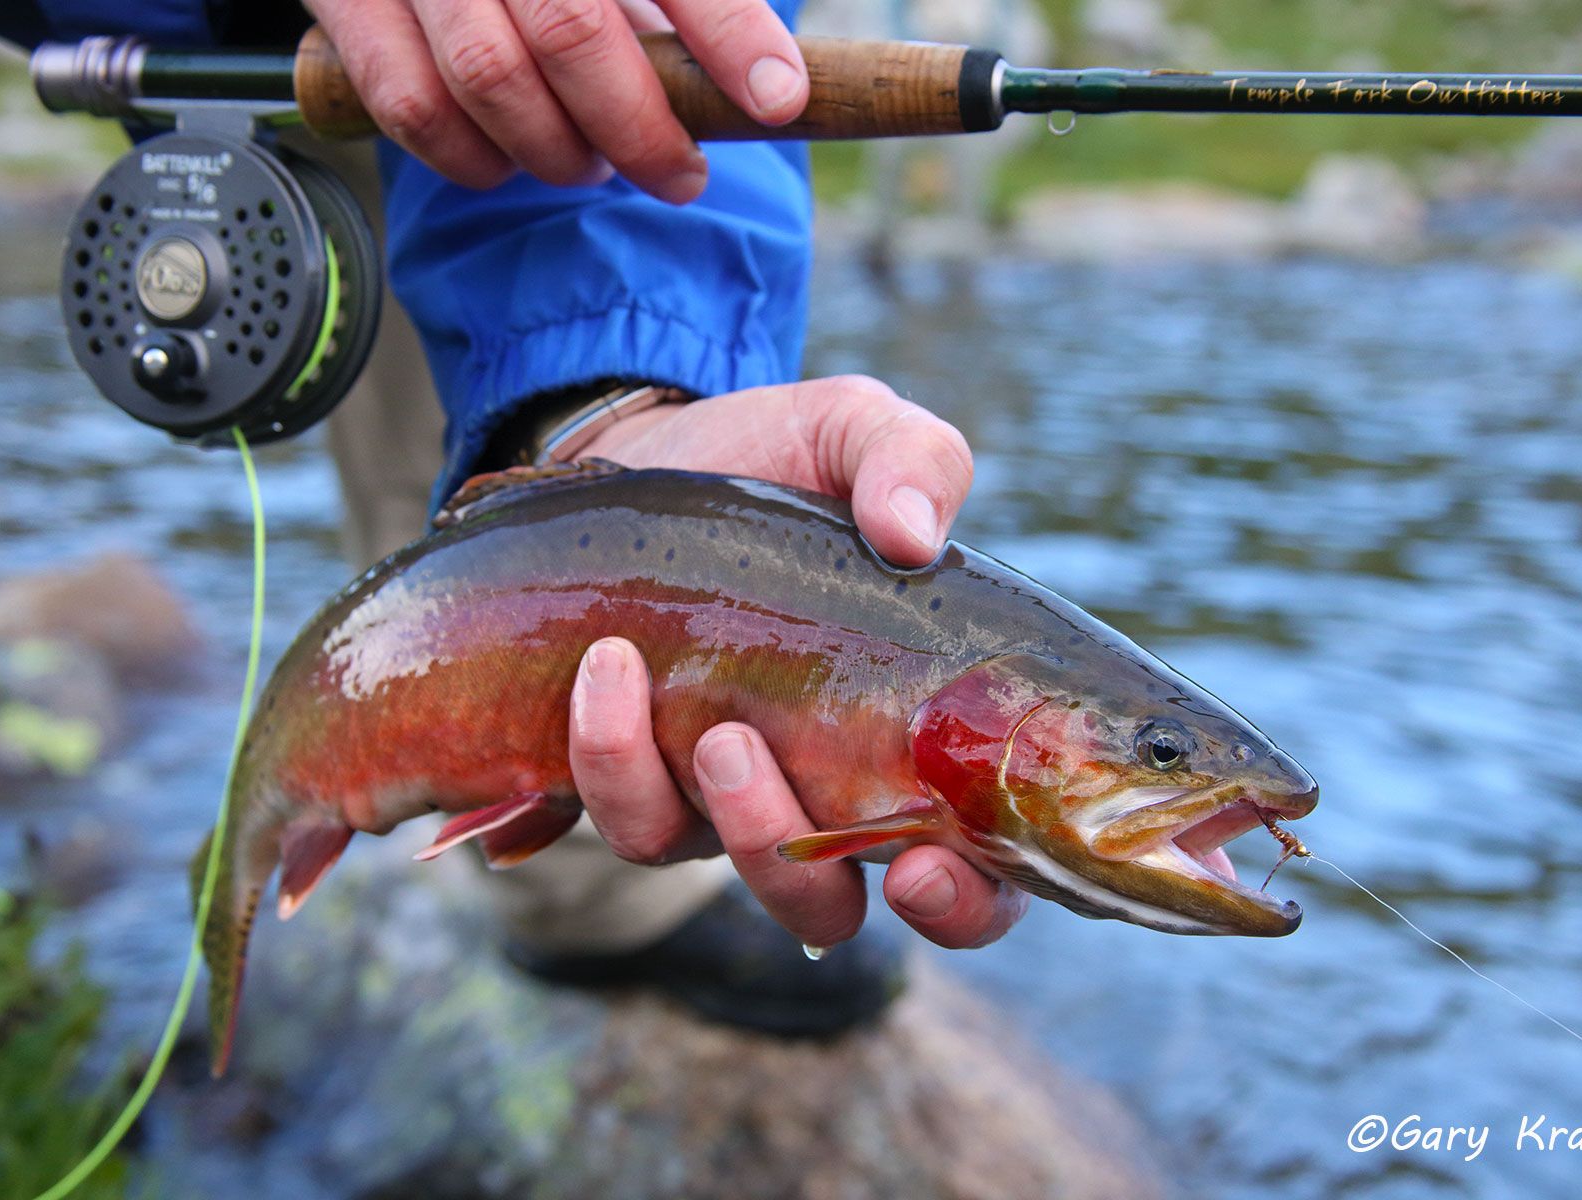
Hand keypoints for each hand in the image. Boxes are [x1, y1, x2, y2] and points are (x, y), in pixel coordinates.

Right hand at [307, 0, 807, 200]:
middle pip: (573, 31)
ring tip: (594, 163)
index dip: (729, 33)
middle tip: (679, 171)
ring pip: (490, 78)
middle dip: (639, 128)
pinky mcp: (344, 0)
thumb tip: (761, 82)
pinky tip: (508, 162)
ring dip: (557, 150)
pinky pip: (410, 105)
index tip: (778, 97)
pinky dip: (470, 158)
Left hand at [564, 376, 1028, 949]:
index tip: (924, 872)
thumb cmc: (775, 453)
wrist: (647, 447)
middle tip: (762, 766)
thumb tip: (913, 535)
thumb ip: (914, 459)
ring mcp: (717, 791)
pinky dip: (614, 755)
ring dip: (715, 812)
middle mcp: (819, 785)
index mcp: (912, 734)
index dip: (963, 904)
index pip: (972, 871)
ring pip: (715, 865)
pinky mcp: (631, 771)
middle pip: (830, 907)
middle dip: (799, 874)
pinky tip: (609, 668)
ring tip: (712, 721)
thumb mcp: (854, 430)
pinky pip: (625, 815)